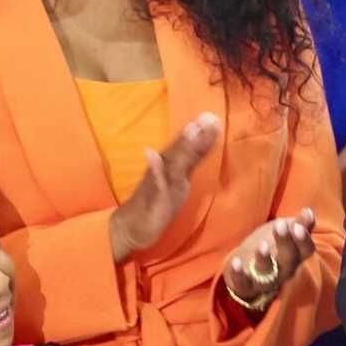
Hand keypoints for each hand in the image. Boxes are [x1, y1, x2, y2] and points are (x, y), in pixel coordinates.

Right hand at [110, 112, 219, 261]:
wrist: (130, 228)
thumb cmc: (156, 204)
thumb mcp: (179, 184)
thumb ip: (189, 163)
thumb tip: (202, 143)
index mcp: (173, 169)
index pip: (189, 152)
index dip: (202, 137)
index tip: (215, 118)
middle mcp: (164, 172)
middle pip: (180, 152)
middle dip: (194, 136)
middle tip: (207, 117)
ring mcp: (156, 184)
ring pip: (170, 163)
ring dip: (180, 147)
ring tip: (190, 129)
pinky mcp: (151, 200)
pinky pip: (154, 185)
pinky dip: (154, 170)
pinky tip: (152, 155)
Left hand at [222, 207, 318, 305]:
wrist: (250, 275)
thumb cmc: (273, 249)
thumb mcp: (286, 234)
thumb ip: (299, 224)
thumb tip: (308, 211)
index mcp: (296, 257)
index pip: (306, 250)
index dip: (303, 240)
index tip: (298, 226)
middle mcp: (284, 270)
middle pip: (288, 259)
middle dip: (285, 242)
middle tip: (280, 224)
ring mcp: (266, 280)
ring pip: (267, 271)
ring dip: (265, 258)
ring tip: (262, 245)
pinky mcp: (246, 286)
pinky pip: (243, 283)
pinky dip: (239, 274)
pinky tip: (236, 261)